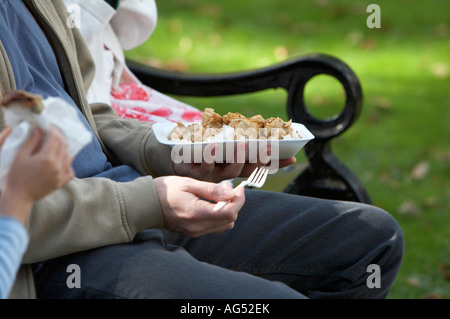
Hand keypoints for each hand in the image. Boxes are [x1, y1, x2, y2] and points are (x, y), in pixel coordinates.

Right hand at [0, 126, 74, 222]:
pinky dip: (67, 163)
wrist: (19, 196)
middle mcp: (58, 166)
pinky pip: (70, 170)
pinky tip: (59, 161)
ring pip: (69, 156)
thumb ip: (32, 142)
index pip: (56, 138)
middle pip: (64, 145)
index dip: (53, 130)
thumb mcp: (21, 156)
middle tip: (51, 133)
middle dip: (59, 136)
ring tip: (54, 146)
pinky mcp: (61, 182)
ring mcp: (61, 175)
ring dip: (64, 149)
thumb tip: (39, 130)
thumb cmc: (17, 176)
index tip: (49, 126)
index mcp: (47, 158)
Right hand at [154, 176, 244, 237]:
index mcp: (196, 213)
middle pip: (230, 220)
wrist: (145, 204)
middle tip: (227, 188)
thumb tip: (232, 194)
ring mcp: (195, 232)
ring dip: (228, 210)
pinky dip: (219, 215)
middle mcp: (197, 227)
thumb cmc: (165, 190)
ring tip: (219, 195)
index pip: (229, 212)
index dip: (239, 200)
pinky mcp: (193, 232)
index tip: (238, 188)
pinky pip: (215, 226)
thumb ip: (211, 190)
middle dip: (234, 203)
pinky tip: (211, 203)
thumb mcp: (189, 183)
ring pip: (225, 225)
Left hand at [173, 142, 295, 181]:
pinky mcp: (195, 171)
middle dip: (259, 159)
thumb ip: (237, 137)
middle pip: (247, 169)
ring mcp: (211, 174)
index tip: (293, 157)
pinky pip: (204, 164)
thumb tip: (258, 127)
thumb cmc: (199, 147)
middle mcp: (225, 173)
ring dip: (237, 156)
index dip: (275, 163)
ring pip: (229, 170)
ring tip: (242, 142)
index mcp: (234, 166)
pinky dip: (210, 153)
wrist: (172, 156)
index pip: (259, 165)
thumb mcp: (220, 140)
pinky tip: (214, 143)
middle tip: (268, 147)